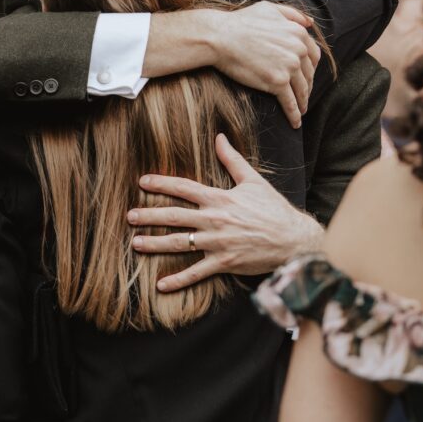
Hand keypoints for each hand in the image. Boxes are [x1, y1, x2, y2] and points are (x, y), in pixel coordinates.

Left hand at [129, 134, 323, 290]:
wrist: (293, 238)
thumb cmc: (273, 208)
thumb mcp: (253, 180)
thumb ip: (232, 160)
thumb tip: (219, 137)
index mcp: (220, 198)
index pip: (184, 188)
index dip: (161, 184)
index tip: (142, 182)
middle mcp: (215, 220)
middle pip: (174, 216)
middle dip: (149, 215)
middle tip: (129, 216)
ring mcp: (218, 243)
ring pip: (179, 243)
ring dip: (155, 244)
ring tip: (135, 243)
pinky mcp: (224, 262)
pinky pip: (196, 273)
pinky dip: (178, 280)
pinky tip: (160, 284)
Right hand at [210, 3, 320, 128]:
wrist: (221, 37)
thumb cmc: (241, 22)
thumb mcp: (270, 8)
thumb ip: (292, 14)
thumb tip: (310, 23)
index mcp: (298, 33)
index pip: (313, 55)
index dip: (311, 68)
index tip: (306, 76)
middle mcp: (298, 50)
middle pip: (309, 74)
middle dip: (307, 86)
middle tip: (303, 96)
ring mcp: (289, 67)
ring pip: (301, 90)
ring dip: (303, 102)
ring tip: (301, 111)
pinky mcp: (277, 83)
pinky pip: (290, 102)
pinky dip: (294, 114)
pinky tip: (295, 122)